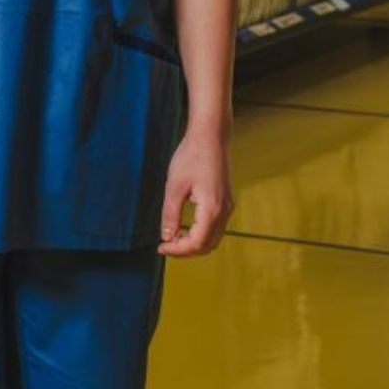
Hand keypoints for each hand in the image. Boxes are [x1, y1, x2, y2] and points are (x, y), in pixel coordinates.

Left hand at [159, 128, 233, 257]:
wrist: (211, 137)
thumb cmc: (192, 156)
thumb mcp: (174, 186)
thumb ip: (171, 214)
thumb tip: (167, 236)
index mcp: (212, 209)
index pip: (196, 243)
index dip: (178, 250)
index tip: (160, 247)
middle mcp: (225, 211)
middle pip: (207, 246)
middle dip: (186, 251)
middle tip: (165, 247)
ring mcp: (228, 207)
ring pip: (213, 239)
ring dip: (194, 244)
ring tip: (173, 239)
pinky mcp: (226, 202)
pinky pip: (216, 228)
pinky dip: (201, 235)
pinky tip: (185, 229)